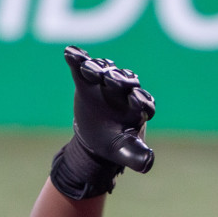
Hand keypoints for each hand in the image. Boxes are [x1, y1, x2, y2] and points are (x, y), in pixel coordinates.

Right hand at [49, 47, 156, 200]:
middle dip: (117, 80)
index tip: (135, 100)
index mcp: (139, 107)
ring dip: (97, 68)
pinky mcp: (89, 79)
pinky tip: (70, 52)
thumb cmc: (114, 144)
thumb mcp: (125, 152)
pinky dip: (78, 59)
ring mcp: (107, 82)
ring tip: (86, 67)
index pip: (143, 100)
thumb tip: (148, 164)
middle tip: (109, 80)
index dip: (140, 99)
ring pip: (105, 72)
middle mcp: (126, 91)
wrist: (96, 137)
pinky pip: (84, 67)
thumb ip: (137, 157)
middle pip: (124, 81)